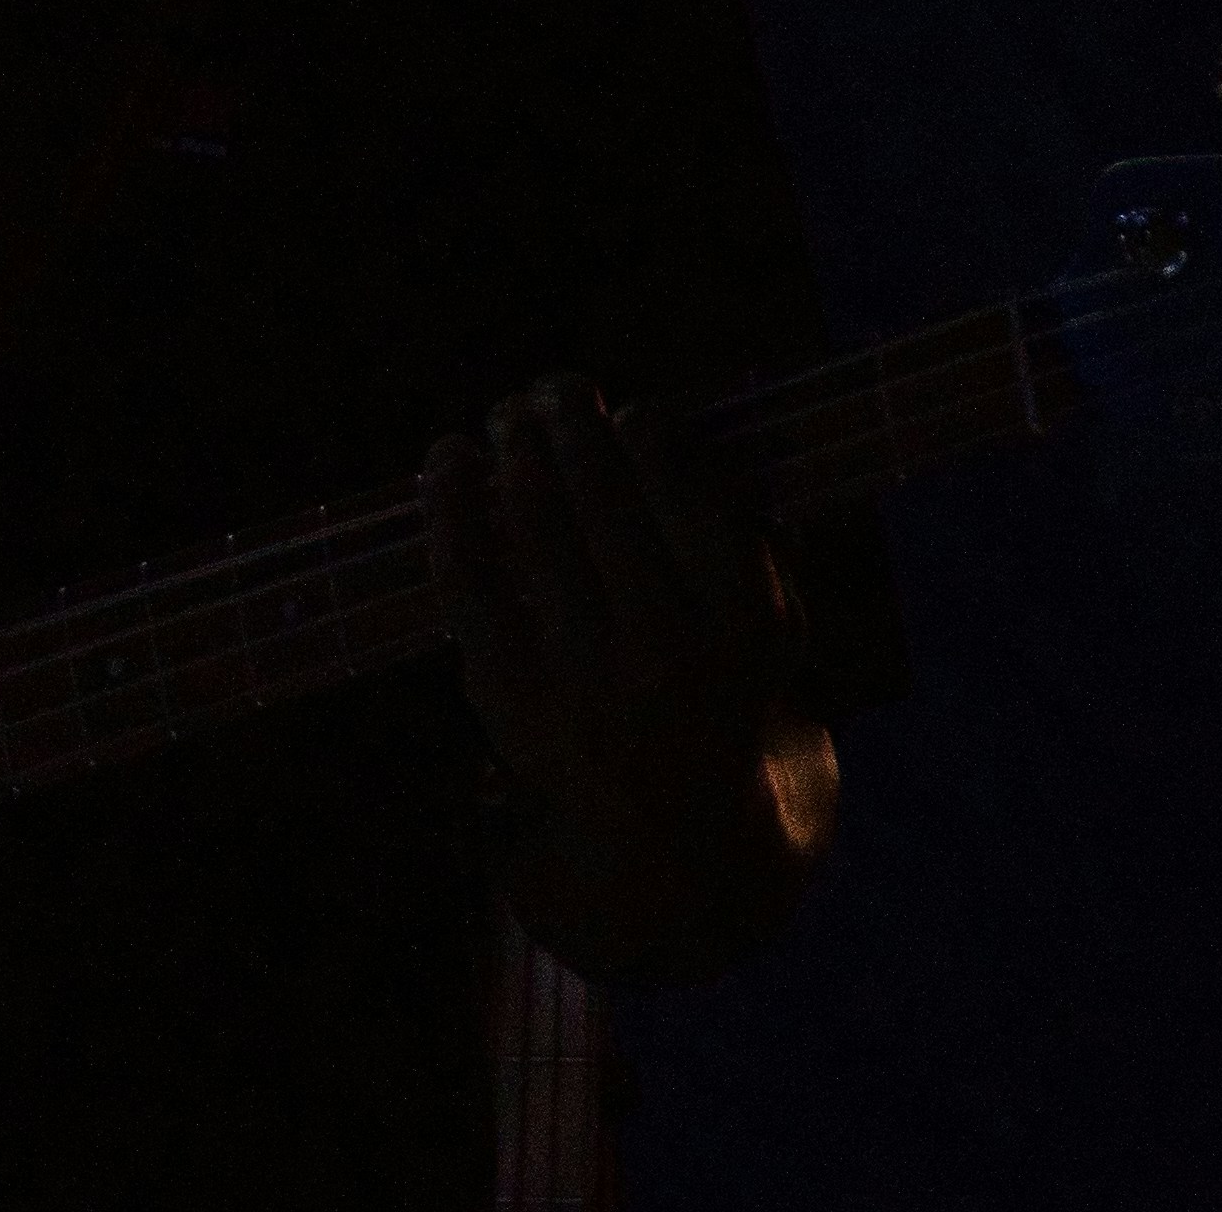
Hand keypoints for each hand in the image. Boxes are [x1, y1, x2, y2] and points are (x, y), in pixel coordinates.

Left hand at [418, 374, 830, 982]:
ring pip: (535, 519)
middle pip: (600, 490)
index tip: (631, 412)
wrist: (677, 833)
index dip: (648, 429)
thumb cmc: (727, 693)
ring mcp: (582, 675)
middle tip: (555, 388)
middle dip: (569, 417)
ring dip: (513, 444)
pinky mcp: (511, 695)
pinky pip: (466, 578)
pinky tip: (445, 460)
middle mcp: (666, 646)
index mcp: (746, 618)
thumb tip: (685, 424)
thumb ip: (747, 529)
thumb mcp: (776, 623)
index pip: (685, 486)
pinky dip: (450, 505)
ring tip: (507, 417)